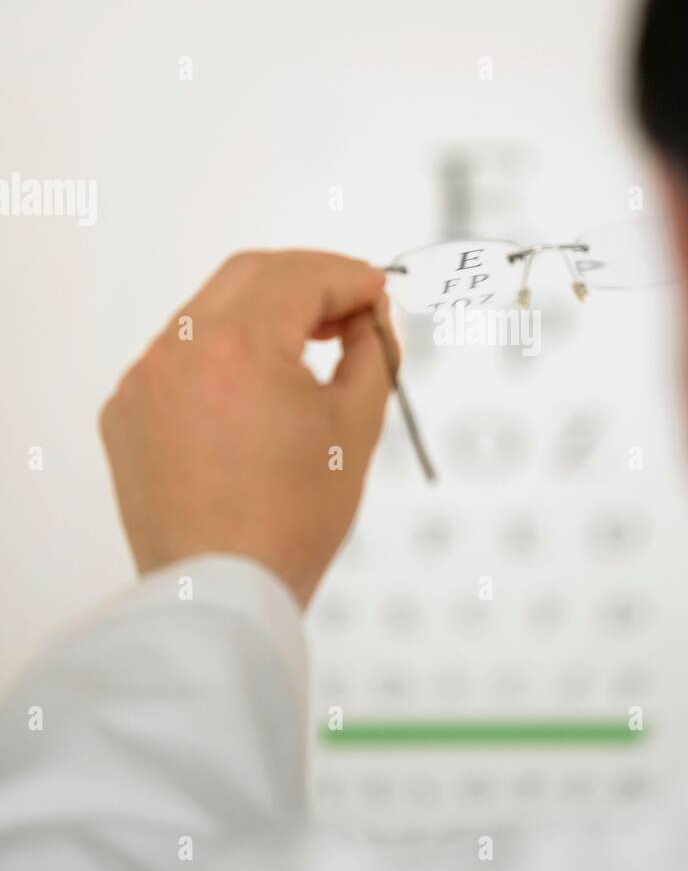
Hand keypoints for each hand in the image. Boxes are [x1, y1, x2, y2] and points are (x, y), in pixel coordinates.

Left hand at [99, 250, 393, 606]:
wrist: (223, 594)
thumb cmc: (292, 521)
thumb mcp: (356, 424)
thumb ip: (370, 350)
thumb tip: (367, 313)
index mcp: (236, 348)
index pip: (302, 277)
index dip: (350, 277)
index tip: (378, 291)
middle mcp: (176, 352)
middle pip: (250, 275)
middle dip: (306, 281)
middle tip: (349, 308)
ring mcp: (143, 382)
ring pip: (209, 311)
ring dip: (262, 315)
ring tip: (307, 348)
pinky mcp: (125, 414)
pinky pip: (178, 357)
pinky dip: (220, 354)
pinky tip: (256, 388)